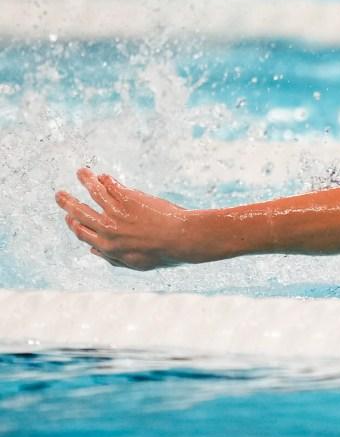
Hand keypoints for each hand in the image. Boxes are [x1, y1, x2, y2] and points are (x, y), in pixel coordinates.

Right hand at [55, 168, 196, 269]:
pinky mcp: (128, 198)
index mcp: (108, 247)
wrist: (182, 239)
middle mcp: (108, 229)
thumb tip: (92, 251)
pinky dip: (105, 180)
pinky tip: (103, 175)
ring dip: (85, 181)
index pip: (82, 233)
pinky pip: (111, 185)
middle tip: (60, 195)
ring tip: (81, 172)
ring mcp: (117, 212)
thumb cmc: (163, 253)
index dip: (73, 223)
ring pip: (94, 193)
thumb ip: (112, 258)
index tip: (69, 216)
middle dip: (67, 202)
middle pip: (80, 212)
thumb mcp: (135, 263)